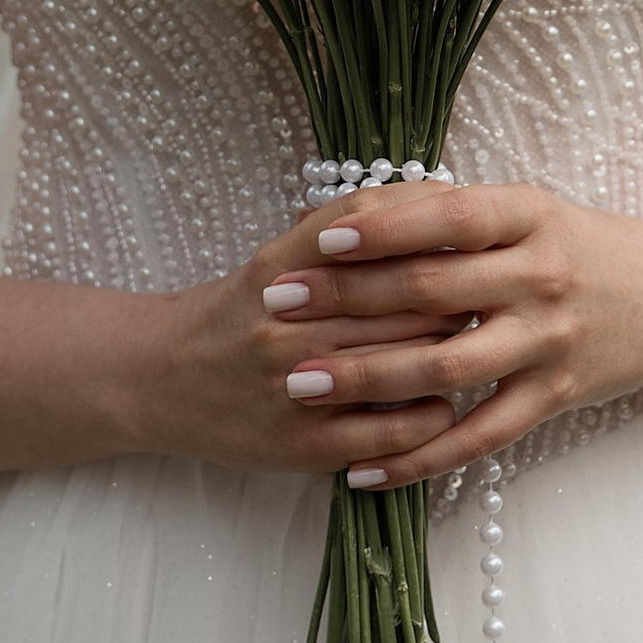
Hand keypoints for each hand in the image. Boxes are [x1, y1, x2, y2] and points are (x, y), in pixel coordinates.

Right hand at [133, 202, 475, 482]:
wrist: (158, 381)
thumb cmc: (238, 310)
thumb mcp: (280, 253)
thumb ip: (352, 223)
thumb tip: (440, 195)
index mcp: (282, 267)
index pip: (381, 236)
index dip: (437, 236)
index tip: (468, 243)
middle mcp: (286, 325)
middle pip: (408, 301)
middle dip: (458, 296)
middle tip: (484, 295)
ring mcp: (295, 389)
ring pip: (410, 364)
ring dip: (453, 354)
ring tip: (470, 345)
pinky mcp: (305, 447)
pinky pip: (397, 432)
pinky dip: (432, 416)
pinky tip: (438, 402)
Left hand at [254, 176, 642, 488]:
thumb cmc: (576, 245)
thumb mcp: (523, 212)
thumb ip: (442, 213)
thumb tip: (338, 212)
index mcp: (530, 215)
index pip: (447, 216)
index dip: (381, 226)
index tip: (317, 236)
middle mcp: (542, 276)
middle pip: (432, 290)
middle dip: (346, 298)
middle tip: (275, 304)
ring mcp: (549, 341)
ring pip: (446, 368)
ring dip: (366, 377)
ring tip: (299, 383)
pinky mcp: (554, 398)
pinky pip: (479, 437)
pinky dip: (418, 457)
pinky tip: (362, 469)